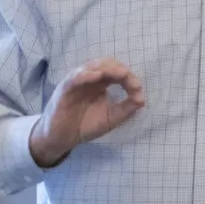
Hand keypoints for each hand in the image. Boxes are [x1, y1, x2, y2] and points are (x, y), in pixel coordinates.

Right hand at [29, 58, 145, 167]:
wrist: (63, 139)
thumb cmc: (85, 125)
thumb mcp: (111, 118)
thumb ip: (126, 109)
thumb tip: (142, 99)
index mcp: (100, 84)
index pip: (116, 73)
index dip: (129, 78)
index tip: (138, 90)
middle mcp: (89, 79)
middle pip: (106, 64)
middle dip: (121, 70)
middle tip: (132, 81)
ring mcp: (76, 82)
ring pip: (91, 66)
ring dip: (107, 68)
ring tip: (121, 74)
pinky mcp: (65, 89)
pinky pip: (75, 78)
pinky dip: (86, 75)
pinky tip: (98, 76)